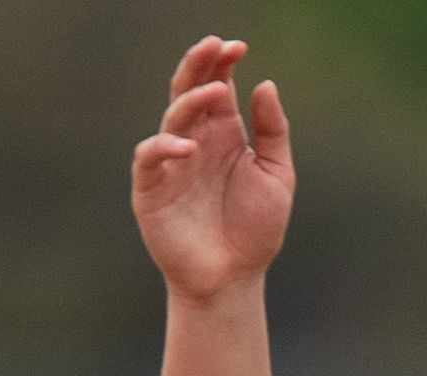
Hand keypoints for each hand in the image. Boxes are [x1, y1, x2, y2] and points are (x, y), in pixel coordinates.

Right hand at [129, 35, 292, 303]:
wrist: (233, 279)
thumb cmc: (255, 230)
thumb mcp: (276, 176)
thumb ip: (272, 132)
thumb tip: (265, 85)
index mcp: (224, 133)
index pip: (218, 85)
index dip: (223, 62)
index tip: (238, 47)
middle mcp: (195, 141)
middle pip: (189, 90)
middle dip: (198, 65)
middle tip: (212, 46)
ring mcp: (171, 163)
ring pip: (171, 117)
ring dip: (189, 100)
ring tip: (213, 92)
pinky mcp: (151, 188)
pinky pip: (150, 157)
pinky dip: (164, 147)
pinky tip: (188, 147)